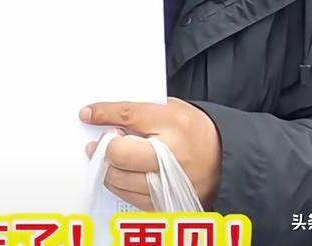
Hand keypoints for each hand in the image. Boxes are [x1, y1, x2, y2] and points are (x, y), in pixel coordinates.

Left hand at [80, 98, 220, 210]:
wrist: (224, 160)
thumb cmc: (194, 131)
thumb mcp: (172, 108)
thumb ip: (142, 112)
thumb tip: (107, 117)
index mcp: (173, 122)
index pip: (127, 116)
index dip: (103, 114)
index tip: (87, 113)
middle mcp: (170, 155)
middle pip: (119, 153)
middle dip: (103, 147)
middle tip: (98, 142)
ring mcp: (168, 183)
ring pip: (119, 179)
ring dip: (107, 167)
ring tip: (109, 158)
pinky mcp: (165, 203)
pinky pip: (129, 196)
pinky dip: (119, 184)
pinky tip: (120, 174)